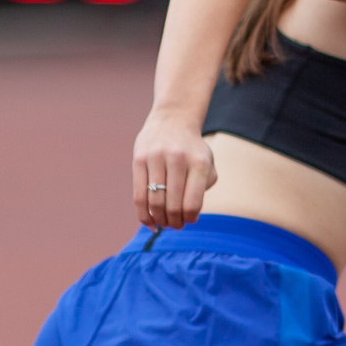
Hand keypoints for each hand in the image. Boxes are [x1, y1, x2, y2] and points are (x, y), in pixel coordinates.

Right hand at [132, 110, 217, 227]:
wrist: (172, 120)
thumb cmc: (191, 149)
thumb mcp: (207, 163)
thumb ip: (205, 186)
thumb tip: (189, 214)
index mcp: (199, 163)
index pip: (193, 203)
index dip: (190, 218)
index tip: (189, 220)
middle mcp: (178, 159)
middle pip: (173, 205)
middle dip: (174, 222)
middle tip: (175, 225)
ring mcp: (156, 158)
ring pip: (155, 202)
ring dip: (159, 220)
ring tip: (163, 224)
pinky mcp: (138, 160)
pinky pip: (138, 196)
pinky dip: (143, 215)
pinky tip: (149, 223)